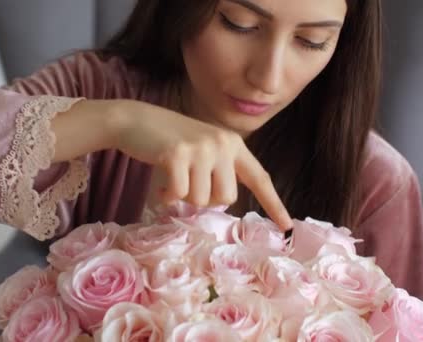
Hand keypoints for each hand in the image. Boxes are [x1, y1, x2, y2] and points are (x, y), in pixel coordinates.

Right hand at [110, 100, 292, 230]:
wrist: (136, 120)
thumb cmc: (170, 141)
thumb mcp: (204, 150)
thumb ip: (219, 170)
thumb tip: (223, 201)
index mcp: (232, 144)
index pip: (258, 177)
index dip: (273, 203)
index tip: (286, 225)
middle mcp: (222, 144)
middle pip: (226, 197)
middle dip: (205, 198)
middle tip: (188, 182)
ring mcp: (200, 148)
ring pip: (201, 199)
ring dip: (184, 196)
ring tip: (173, 177)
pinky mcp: (178, 155)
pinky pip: (178, 195)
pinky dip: (167, 195)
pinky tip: (161, 180)